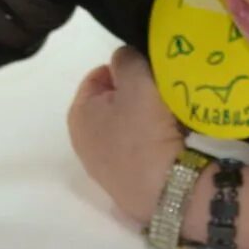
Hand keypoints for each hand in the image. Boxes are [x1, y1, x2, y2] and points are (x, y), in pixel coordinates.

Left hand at [68, 49, 188, 224]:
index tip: (150, 74)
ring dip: (146, 120)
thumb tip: (125, 60)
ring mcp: (104, 169)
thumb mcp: (137, 80)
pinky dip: (151, 144)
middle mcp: (83, 142)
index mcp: (78, 113)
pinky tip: (170, 145)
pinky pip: (139, 152)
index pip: (98, 76)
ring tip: (170, 120)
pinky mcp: (126, 187)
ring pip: (127, 128)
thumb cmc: (146, 131)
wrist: (169, 189)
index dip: (125, 69)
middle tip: (162, 96)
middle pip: (113, 104)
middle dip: (136, 96)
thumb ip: (127, 59)